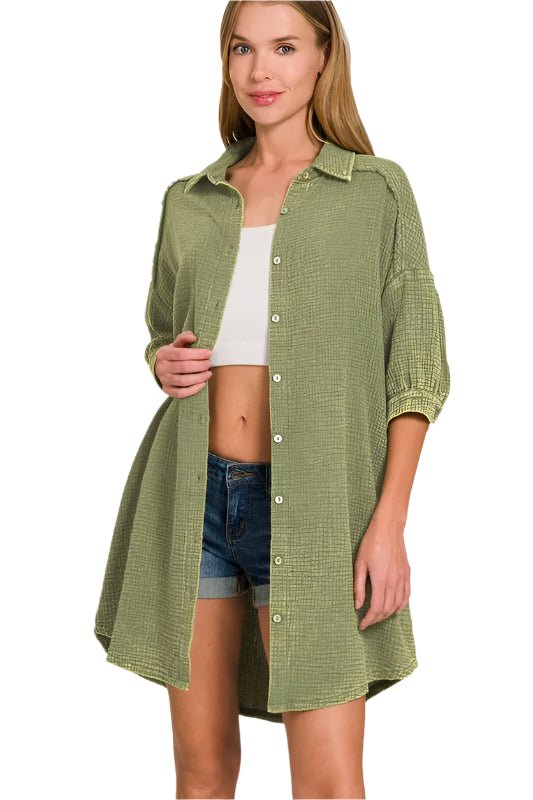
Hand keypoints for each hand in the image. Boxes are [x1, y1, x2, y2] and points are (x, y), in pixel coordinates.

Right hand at [155, 330, 212, 397]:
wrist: (160, 367)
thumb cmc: (173, 355)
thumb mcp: (176, 344)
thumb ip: (184, 338)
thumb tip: (193, 337)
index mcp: (163, 354)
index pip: (181, 354)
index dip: (197, 354)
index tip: (209, 353)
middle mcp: (162, 368)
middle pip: (183, 367)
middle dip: (200, 365)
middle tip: (209, 363)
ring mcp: (164, 380)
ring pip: (183, 381)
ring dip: (199, 377)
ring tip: (208, 373)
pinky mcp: (167, 390)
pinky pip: (181, 393)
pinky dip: (193, 390)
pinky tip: (202, 384)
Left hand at [353, 510, 410, 630]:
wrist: (388, 528)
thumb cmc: (371, 543)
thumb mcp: (359, 564)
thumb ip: (358, 586)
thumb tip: (357, 605)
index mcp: (381, 580)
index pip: (377, 609)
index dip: (369, 620)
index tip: (361, 625)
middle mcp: (394, 582)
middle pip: (387, 609)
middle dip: (376, 619)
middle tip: (367, 622)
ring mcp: (402, 578)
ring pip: (398, 605)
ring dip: (387, 614)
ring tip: (377, 617)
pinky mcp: (407, 573)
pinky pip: (406, 595)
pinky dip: (400, 606)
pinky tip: (394, 609)